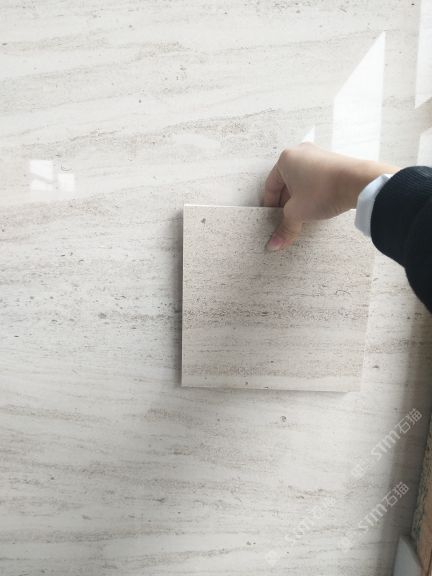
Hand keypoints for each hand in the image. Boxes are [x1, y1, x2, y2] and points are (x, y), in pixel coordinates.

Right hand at [263, 142, 400, 250]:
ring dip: (300, 200)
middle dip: (286, 204)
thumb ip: (284, 228)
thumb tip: (274, 245)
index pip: (270, 186)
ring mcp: (318, 156)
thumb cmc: (323, 191)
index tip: (273, 220)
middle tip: (287, 221)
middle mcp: (300, 153)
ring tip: (303, 216)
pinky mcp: (332, 163)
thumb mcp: (297, 213)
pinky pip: (316, 180)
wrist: (358, 183)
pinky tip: (317, 207)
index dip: (270, 206)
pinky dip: (313, 194)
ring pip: (302, 182)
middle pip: (286, 183)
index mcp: (285, 159)